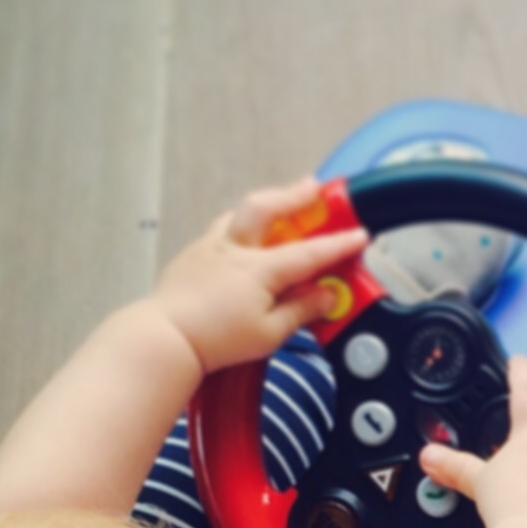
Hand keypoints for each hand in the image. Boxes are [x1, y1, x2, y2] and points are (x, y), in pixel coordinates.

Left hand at [151, 179, 370, 371]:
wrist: (167, 337)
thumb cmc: (213, 339)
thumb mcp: (271, 334)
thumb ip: (302, 310)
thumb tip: (325, 296)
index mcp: (259, 269)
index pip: (310, 252)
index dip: (339, 242)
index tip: (359, 234)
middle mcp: (234, 249)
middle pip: (267, 207)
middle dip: (295, 194)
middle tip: (316, 188)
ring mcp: (210, 248)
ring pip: (240, 213)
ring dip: (265, 204)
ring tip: (281, 204)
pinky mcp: (193, 255)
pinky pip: (222, 229)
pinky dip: (240, 225)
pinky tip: (246, 235)